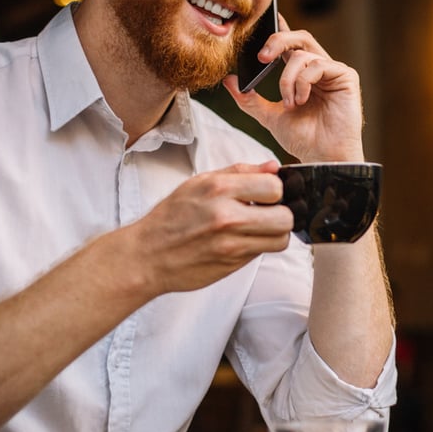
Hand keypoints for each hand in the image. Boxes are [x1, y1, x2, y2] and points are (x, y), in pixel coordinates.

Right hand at [120, 162, 292, 294]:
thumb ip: (240, 172)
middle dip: (280, 213)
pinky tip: (243, 240)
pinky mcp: (233, 264)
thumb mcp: (199, 183)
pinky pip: (263, 253)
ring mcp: (231, 243)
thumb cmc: (171, 218)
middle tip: (266, 213)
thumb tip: (274, 167)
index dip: (274, 190)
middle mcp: (226, 216)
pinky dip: (260, 246)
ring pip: (281, 239)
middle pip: (285, 216)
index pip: (274, 186)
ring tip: (258, 228)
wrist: (147, 256)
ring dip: (275, 233)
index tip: (264, 194)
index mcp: (218, 188)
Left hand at [223, 16, 364, 162]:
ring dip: (288, 78)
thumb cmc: (303, 139)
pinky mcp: (346, 76)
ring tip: (289, 103)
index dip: (279, 28)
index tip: (266, 19)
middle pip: (298, 38)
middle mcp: (319, 68)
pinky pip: (318, 64)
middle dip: (277, 41)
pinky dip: (303, 81)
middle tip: (262, 58)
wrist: (321, 158)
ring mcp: (333, 71)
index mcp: (302, 74)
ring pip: (303, 54)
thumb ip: (249, 99)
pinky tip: (301, 100)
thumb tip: (229, 80)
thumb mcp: (269, 117)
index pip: (290, 44)